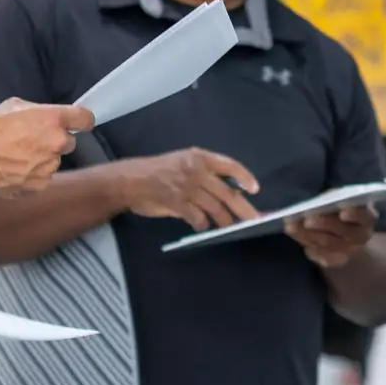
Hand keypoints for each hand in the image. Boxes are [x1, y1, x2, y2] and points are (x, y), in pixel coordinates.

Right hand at [0, 98, 94, 192]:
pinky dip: (32, 175)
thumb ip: (37, 112)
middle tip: (33, 140)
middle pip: (69, 142)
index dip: (82, 121)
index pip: (85, 118)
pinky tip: (14, 168)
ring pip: (54, 161)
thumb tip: (46, 117)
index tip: (80, 123)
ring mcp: (50, 166)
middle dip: (55, 141)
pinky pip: (42, 178)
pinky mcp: (40, 185)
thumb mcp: (14, 106)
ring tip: (17, 155)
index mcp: (53, 119)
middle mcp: (56, 143)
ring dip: (42, 159)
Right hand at [115, 148, 259, 230]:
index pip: (229, 165)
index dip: (244, 177)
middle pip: (228, 192)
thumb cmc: (156, 171)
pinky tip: (202, 227)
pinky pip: (198, 218)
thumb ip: (201, 176)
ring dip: (225, 221)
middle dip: (244, 208)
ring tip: (228, 227)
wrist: (130, 180)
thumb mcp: (181, 163)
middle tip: (254, 219)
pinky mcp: (178, 203)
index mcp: (198, 157)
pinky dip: (202, 225)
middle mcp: (196, 170)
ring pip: (215, 208)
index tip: (255, 189)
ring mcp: (187, 187)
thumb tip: (223, 194)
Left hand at [284, 204, 376, 268]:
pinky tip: (297, 237)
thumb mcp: (339, 199)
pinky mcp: (338, 261)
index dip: (355, 214)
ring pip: (328, 243)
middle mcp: (362, 235)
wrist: (346, 234)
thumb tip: (316, 201)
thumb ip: (331, 199)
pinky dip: (309, 246)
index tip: (342, 212)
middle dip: (323, 224)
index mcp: (367, 216)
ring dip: (308, 235)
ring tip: (291, 227)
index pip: (364, 216)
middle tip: (305, 220)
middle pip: (343, 231)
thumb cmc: (339, 209)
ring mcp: (351, 250)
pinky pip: (322, 256)